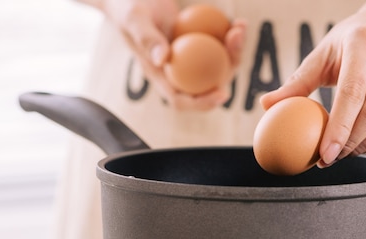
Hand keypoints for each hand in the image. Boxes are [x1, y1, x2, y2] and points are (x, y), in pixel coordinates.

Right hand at [104, 0, 246, 110]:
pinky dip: (228, 36)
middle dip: (227, 70)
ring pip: (216, 64)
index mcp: (157, 74)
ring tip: (239, 29)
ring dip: (233, 50)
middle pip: (206, 83)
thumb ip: (146, 38)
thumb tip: (163, 59)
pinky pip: (216, 45)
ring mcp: (186, 57)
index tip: (222, 93)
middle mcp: (174, 70)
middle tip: (236, 45)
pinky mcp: (194, 42)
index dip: (202, 103)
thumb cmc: (127, 5)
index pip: (179, 99)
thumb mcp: (134, 18)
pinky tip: (237, 22)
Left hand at [260, 8, 365, 166]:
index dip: (338, 127)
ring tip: (341, 152)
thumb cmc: (350, 44)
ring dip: (364, 146)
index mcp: (365, 39)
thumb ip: (297, 82)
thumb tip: (266, 106)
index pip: (352, 91)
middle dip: (349, 143)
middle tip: (328, 158)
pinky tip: (360, 144)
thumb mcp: (322, 54)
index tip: (323, 154)